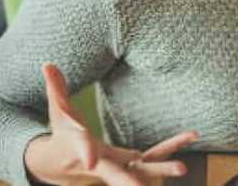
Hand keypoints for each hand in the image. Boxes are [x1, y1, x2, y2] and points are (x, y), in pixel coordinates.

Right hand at [25, 63, 198, 185]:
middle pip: (115, 174)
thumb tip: (47, 63)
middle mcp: (100, 163)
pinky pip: (152, 158)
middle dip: (129, 182)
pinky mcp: (129, 165)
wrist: (63, 164)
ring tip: (182, 167)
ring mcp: (116, 167)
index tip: (89, 158)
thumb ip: (56, 88)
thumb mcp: (57, 111)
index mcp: (81, 148)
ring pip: (141, 171)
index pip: (81, 148)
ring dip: (162, 168)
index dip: (84, 151)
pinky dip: (170, 149)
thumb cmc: (62, 135)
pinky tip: (189, 137)